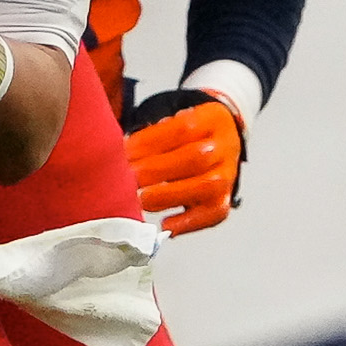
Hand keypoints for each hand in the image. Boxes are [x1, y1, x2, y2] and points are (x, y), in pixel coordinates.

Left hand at [125, 87, 247, 233]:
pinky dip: (188, 223)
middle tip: (128, 178)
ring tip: (141, 200)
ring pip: (207, 186)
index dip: (151, 142)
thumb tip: (117, 148)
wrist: (221, 141)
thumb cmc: (187, 135)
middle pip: (196, 157)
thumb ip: (150, 134)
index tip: (125, 152)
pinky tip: (165, 225)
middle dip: (157, 170)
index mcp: (210, 119)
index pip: (183, 128)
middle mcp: (224, 146)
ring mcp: (228, 175)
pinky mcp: (225, 200)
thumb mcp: (173, 120)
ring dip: (170, 195)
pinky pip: (213, 214)